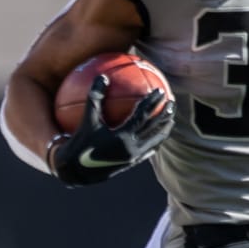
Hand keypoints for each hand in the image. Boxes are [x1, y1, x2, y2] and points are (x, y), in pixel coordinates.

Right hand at [49, 74, 173, 185]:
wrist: (76, 171)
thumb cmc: (79, 143)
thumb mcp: (87, 120)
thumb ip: (94, 97)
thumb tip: (103, 76)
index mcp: (122, 137)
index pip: (143, 116)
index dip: (153, 103)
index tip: (160, 91)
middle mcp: (131, 149)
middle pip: (155, 129)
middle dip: (166, 114)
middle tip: (172, 101)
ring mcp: (133, 158)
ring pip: (156, 141)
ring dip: (165, 129)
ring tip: (170, 118)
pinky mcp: (131, 163)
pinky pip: (149, 150)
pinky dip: (156, 141)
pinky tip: (157, 135)